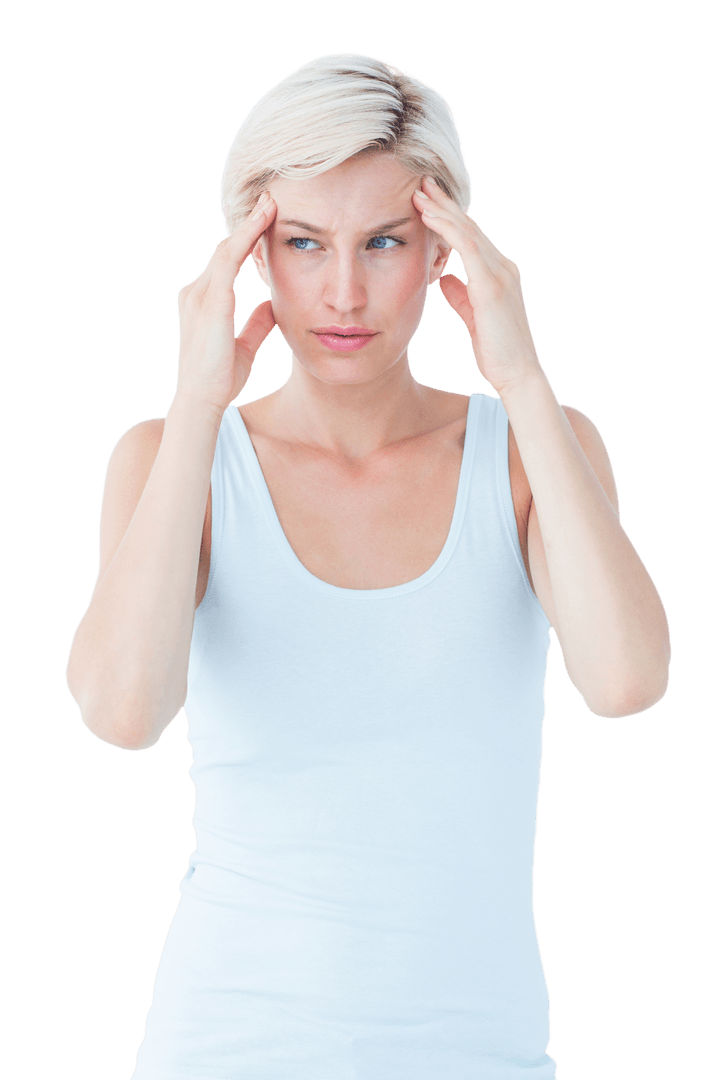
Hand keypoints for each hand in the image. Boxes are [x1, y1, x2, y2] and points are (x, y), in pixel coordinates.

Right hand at [174, 192, 277, 414]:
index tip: (266, 220)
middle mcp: (198, 293)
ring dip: (250, 225)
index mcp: (204, 301)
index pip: (228, 261)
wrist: (202, 399)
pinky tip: (262, 224)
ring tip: (270, 203)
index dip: (247, 239)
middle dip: (249, 224)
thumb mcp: (245, 346)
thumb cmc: (220, 378)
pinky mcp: (212, 303)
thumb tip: (272, 306)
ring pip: (228, 249)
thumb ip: (256, 324)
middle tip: (270, 199)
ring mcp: (201, 296)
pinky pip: (229, 262)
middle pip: (227, 248)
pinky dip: (246, 240)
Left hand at [412, 177, 543, 397]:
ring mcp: (499, 274)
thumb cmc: (498, 353)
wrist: (518, 374)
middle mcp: (502, 267)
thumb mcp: (473, 319)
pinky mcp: (492, 285)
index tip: (428, 203)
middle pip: (470, 226)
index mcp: (498, 274)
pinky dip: (447, 229)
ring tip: (420, 193)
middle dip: (445, 204)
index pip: (472, 238)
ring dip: (442, 210)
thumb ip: (461, 297)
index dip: (450, 218)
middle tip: (422, 183)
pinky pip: (467, 247)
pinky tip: (429, 217)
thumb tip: (445, 279)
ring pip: (467, 230)